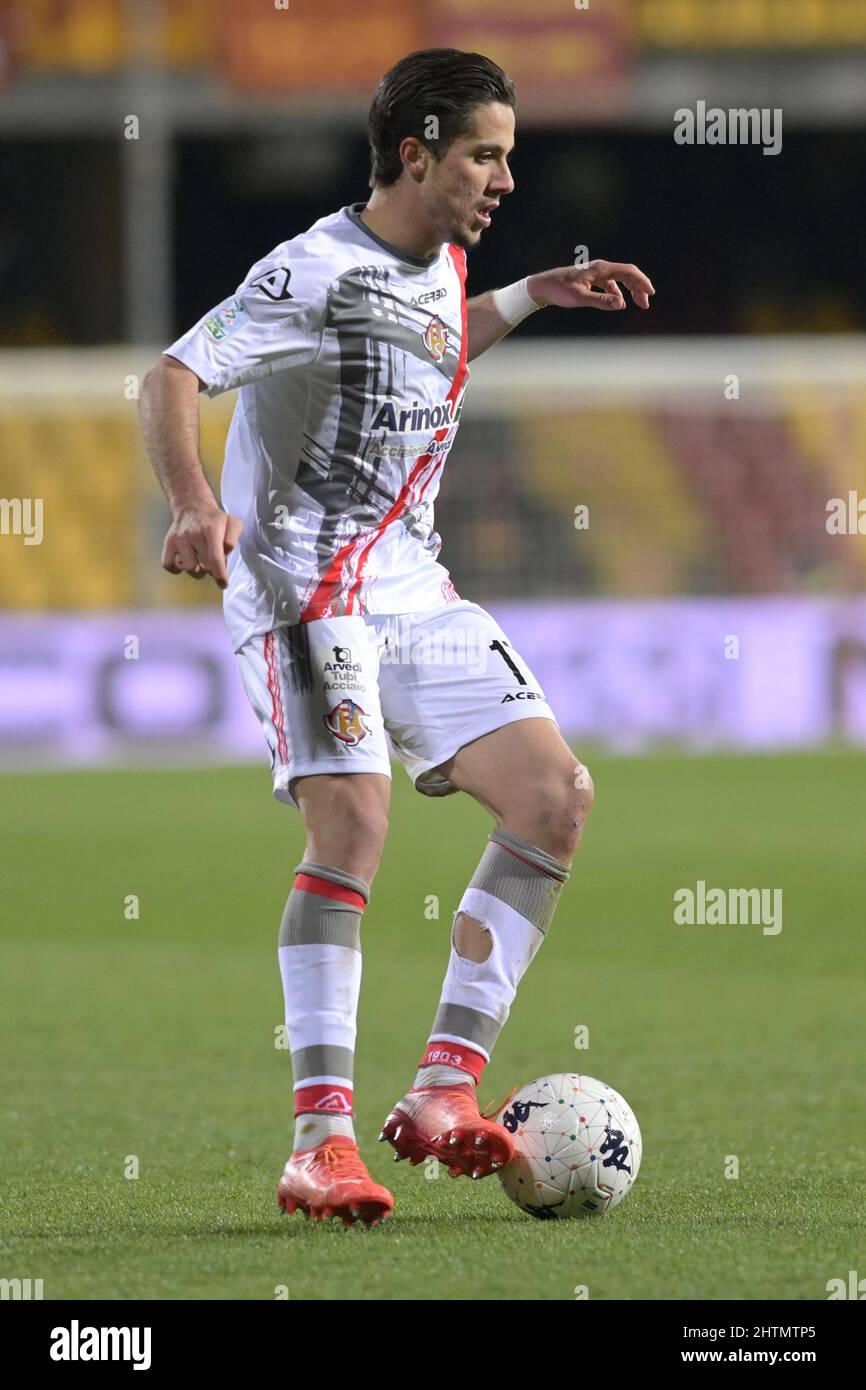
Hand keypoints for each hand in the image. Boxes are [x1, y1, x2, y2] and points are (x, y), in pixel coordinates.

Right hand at [161, 503, 243, 589]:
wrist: (192, 506)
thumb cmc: (214, 519)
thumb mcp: (232, 523)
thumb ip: (233, 538)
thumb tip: (226, 550)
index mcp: (211, 529)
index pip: (214, 558)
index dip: (220, 575)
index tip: (223, 584)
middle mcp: (193, 534)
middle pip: (204, 565)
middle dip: (212, 570)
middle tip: (215, 565)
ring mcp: (179, 538)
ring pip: (189, 568)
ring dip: (197, 570)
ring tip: (201, 562)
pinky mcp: (169, 542)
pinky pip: (169, 565)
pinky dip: (177, 569)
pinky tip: (185, 563)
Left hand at [528, 261, 654, 311]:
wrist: (543, 286)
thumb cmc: (559, 291)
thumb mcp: (580, 298)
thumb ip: (601, 301)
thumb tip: (621, 304)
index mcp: (601, 269)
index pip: (628, 272)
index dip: (642, 282)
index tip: (651, 294)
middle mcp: (601, 268)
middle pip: (627, 274)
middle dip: (639, 288)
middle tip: (646, 304)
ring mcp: (596, 272)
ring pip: (620, 279)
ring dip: (631, 290)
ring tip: (638, 303)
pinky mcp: (592, 278)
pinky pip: (611, 283)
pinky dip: (618, 292)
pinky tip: (619, 302)